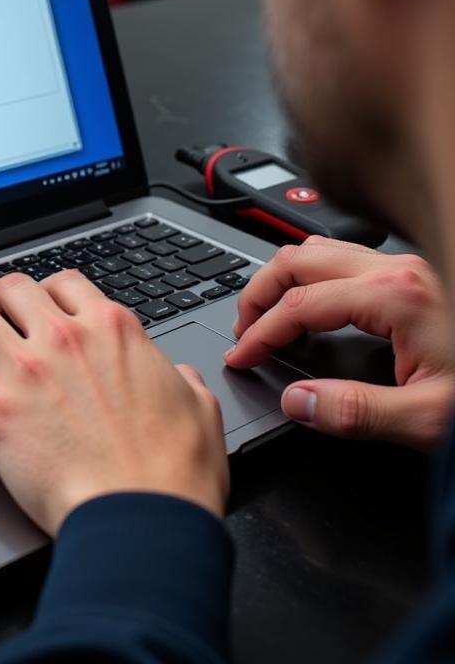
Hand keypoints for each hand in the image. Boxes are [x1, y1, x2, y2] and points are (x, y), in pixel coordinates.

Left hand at [0, 271, 228, 536]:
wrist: (143, 518)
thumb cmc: (173, 472)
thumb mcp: (199, 409)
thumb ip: (184, 382)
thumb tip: (179, 376)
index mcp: (111, 330)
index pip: (66, 283)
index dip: (46, 290)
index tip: (37, 303)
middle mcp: (63, 340)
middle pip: (11, 289)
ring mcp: (26, 373)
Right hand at [225, 236, 454, 450]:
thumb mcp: (428, 418)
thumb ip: (354, 412)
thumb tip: (296, 402)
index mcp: (394, 298)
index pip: (299, 306)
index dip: (260, 333)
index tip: (241, 357)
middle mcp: (398, 270)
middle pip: (297, 261)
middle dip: (258, 294)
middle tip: (242, 330)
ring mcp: (407, 266)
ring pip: (318, 250)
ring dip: (282, 279)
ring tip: (266, 314)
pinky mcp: (415, 273)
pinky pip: (342, 257)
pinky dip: (310, 275)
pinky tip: (309, 302)